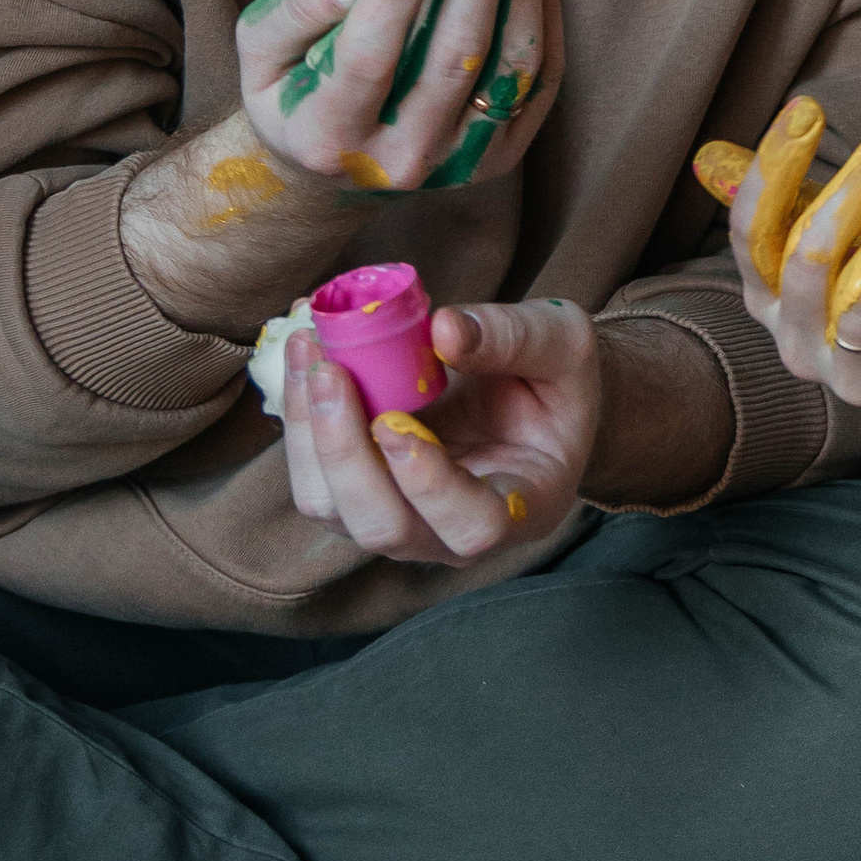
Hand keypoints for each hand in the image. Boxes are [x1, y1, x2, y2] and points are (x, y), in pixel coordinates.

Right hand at [237, 0, 561, 198]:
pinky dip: (541, 16)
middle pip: (454, 58)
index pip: (369, 57)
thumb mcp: (261, 47)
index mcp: (328, 135)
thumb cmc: (290, 88)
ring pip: (510, 67)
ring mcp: (457, 163)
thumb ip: (299, 6)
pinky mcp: (501, 154)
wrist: (332, 168)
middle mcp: (399, 158)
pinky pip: (538, 80)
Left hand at [281, 293, 597, 563]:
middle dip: (345, 452)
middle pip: (384, 528)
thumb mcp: (563, 344)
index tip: (394, 423)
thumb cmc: (555, 378)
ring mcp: (400, 521)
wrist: (529, 393)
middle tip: (330, 370)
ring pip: (333, 508)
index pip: (474, 527)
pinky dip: (298, 415)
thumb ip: (515, 337)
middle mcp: (452, 533)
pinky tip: (305, 351)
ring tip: (308, 347)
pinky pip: (313, 475)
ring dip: (308, 431)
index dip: (429, 485)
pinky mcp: (358, 495)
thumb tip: (443, 327)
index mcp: (523, 507)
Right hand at [704, 99, 860, 425]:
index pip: (752, 231)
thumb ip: (787, 205)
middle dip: (857, 186)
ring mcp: (850, 381)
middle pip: (809, 256)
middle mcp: (798, 345)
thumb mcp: (841, 243)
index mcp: (770, 301)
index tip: (807, 108)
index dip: (773, 168)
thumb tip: (710, 156)